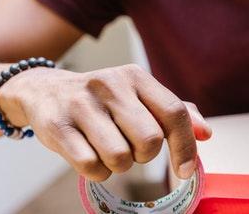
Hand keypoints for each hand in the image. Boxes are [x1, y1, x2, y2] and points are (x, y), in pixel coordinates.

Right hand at [0, 64, 210, 181]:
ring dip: (118, 165)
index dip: (185, 146)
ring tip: (106, 149)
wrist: (42, 90)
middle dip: (144, 155)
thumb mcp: (137, 96)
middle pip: (150, 140)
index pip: (174, 112)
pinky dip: (96, 172)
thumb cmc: (101, 101)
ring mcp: (81, 104)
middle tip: (130, 147)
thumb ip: (174, 113)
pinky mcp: (57, 126)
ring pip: (120, 158)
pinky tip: (88, 155)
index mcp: (135, 76)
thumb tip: (206, 133)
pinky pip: (91, 167)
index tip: (186, 170)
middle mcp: (110, 84)